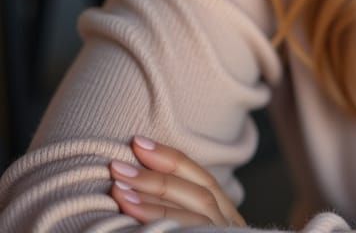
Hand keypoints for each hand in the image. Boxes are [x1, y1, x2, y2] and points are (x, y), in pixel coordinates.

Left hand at [108, 135, 246, 227]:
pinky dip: (160, 221)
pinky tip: (131, 219)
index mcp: (223, 212)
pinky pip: (189, 230)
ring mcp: (222, 232)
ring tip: (119, 190)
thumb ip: (175, 207)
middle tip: (118, 165)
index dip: (170, 157)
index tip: (137, 142)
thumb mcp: (187, 221)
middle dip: (158, 175)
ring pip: (197, 208)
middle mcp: (228, 221)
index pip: (201, 177)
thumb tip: (131, 186)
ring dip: (155, 198)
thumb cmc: (185, 231)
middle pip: (201, 189)